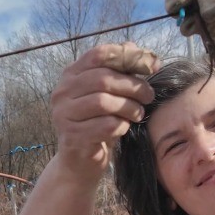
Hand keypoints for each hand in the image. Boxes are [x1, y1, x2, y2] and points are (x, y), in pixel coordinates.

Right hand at [50, 43, 158, 179]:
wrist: (80, 160)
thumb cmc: (99, 122)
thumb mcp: (111, 94)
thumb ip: (124, 72)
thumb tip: (150, 58)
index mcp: (71, 74)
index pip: (99, 54)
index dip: (128, 57)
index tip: (151, 67)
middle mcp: (62, 91)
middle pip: (103, 78)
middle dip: (132, 86)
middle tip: (148, 96)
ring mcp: (64, 114)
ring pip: (103, 102)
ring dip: (128, 107)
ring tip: (138, 114)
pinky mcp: (71, 136)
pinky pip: (104, 126)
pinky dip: (121, 126)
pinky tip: (124, 128)